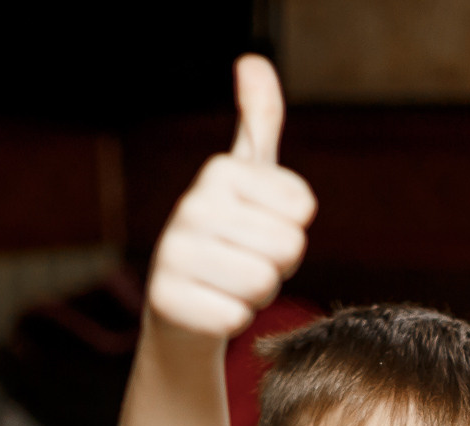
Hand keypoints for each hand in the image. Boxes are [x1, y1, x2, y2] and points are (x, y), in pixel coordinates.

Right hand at [146, 54, 315, 339]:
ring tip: (229, 283)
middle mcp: (190, 205)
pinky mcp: (168, 302)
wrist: (183, 304)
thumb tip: (253, 61)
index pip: (302, 210)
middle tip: (246, 261)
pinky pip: (236, 318)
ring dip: (257, 294)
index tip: (261, 229)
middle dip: (278, 265)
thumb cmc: (230, 237)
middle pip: (287, 246)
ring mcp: (173, 253)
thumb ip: (259, 121)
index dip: (292, 229)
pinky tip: (212, 307)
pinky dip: (233, 321)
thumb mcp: (248, 177)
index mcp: (219, 172)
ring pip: (263, 283)